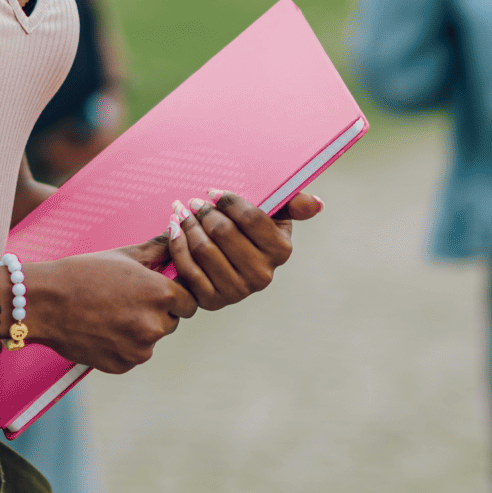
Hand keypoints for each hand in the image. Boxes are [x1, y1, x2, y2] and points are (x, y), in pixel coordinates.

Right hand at [25, 246, 197, 373]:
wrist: (44, 302)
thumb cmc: (84, 272)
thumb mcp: (124, 255)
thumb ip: (158, 248)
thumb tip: (179, 231)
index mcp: (160, 293)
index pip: (190, 301)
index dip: (175, 294)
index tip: (156, 289)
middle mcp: (155, 325)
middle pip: (172, 321)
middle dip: (157, 311)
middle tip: (127, 298)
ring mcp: (139, 349)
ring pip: (151, 338)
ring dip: (140, 329)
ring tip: (109, 311)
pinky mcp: (123, 365)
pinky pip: (133, 354)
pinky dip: (122, 344)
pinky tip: (101, 327)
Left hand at [160, 189, 322, 310]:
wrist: (225, 262)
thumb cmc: (249, 231)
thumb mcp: (273, 215)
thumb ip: (293, 204)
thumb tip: (317, 203)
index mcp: (281, 250)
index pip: (251, 217)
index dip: (227, 200)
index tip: (211, 191)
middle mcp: (263, 275)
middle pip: (223, 232)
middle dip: (203, 211)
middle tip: (192, 202)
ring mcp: (238, 291)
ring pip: (204, 248)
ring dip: (187, 225)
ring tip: (180, 212)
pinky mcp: (213, 301)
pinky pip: (188, 268)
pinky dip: (177, 244)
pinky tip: (173, 229)